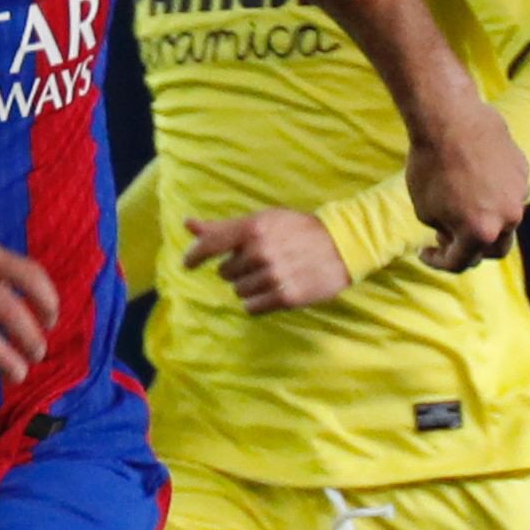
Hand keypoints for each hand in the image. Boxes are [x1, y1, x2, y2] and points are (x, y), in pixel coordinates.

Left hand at [183, 209, 351, 313]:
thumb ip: (224, 227)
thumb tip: (187, 224)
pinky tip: (274, 290)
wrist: (342, 244)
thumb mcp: (262, 220)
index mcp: (253, 228)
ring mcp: (274, 276)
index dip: (194, 256)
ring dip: (250, 286)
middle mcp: (261, 252)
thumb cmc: (297, 230)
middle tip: (262, 261)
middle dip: (238, 269)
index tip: (188, 264)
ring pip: (239, 292)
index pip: (209, 245)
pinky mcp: (286, 297)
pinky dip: (259, 303)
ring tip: (272, 275)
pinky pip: (252, 308)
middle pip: (225, 273)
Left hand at [404, 99, 528, 271]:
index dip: (438, 261)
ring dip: (485, 219)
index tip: (426, 252)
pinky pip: (508, 191)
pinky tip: (473, 177)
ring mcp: (519, 193)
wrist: (448, 118)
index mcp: (480, 233)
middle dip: (473, 249)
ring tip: (461, 203)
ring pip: (504, 218)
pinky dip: (492, 193)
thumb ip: (446, 231)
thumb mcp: (425, 210)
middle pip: (495, 250)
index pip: (461, 263)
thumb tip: (459, 235)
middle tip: (450, 239)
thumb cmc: (429, 165)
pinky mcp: (522, 170)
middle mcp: (508, 217)